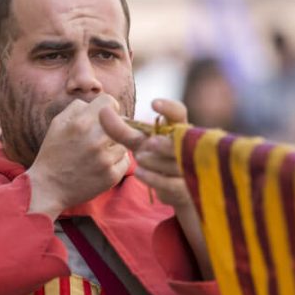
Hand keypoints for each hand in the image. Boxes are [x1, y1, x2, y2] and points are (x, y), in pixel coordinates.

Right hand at [26, 94, 130, 219]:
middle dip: (112, 127)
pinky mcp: (112, 176)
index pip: (110, 101)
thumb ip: (78, 107)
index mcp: (80, 123)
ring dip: (115, 145)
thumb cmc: (53, 153)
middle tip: (101, 137)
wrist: (48, 188)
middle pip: (121, 121)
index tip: (103, 117)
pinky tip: (102, 165)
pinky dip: (117, 161)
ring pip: (124, 142)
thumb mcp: (57, 123)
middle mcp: (95, 140)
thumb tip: (100, 103)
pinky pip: (126, 160)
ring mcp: (105, 159)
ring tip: (99, 153)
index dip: (107, 108)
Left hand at [100, 99, 212, 278]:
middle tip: (148, 143)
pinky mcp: (188, 189)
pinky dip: (155, 178)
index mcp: (179, 129)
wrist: (177, 191)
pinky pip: (173, 184)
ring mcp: (191, 168)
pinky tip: (140, 173)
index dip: (169, 107)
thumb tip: (103, 112)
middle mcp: (189, 146)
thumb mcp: (140, 143)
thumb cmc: (157, 159)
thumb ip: (121, 130)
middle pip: (181, 141)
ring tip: (141, 160)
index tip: (153, 104)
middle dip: (164, 143)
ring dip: (157, 161)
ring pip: (177, 164)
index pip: (179, 113)